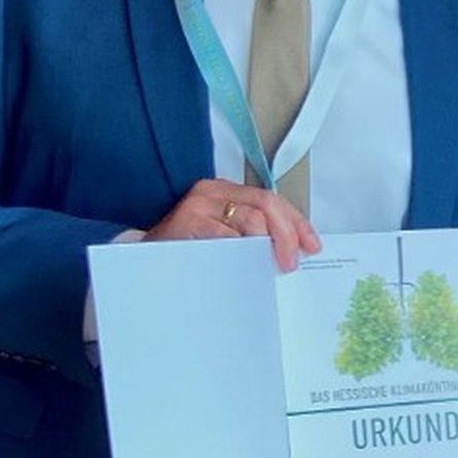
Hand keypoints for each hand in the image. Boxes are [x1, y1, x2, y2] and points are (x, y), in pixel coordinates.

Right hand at [143, 179, 319, 272]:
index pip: (272, 201)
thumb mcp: (226, 236)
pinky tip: (247, 265)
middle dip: (287, 234)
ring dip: (267, 245)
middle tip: (291, 262)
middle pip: (266, 204)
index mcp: (227, 191)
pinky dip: (241, 251)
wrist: (146, 260)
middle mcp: (214, 191)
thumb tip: (292, 250)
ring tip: (272, 266)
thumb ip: (253, 235)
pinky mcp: (189, 220)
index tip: (312, 245)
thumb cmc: (189, 250)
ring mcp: (200, 203)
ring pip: (251, 219)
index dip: (296, 223)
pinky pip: (226, 235)